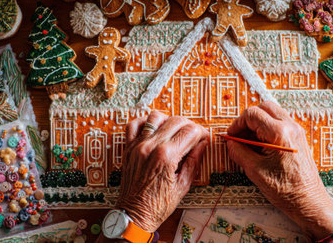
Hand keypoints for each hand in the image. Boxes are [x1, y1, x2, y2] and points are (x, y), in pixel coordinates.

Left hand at [116, 111, 208, 231]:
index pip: (190, 131)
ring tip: (175, 131)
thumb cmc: (157, 205)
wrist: (133, 215)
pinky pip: (134, 124)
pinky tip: (155, 129)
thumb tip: (202, 144)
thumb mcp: (183, 185)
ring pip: (156, 116)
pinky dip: (145, 122)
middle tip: (194, 135)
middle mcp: (150, 147)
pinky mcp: (128, 148)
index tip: (204, 138)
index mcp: (166, 156)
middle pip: (176, 120)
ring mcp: (137, 146)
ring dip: (169, 120)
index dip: (201, 132)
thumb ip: (194, 160)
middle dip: (189, 125)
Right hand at [227, 102, 332, 239]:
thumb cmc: (286, 190)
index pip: (252, 114)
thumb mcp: (255, 171)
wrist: (307, 201)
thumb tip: (231, 143)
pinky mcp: (298, 137)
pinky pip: (280, 122)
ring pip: (273, 113)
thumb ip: (239, 152)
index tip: (231, 135)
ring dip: (258, 122)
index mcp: (280, 134)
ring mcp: (297, 131)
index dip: (237, 124)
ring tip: (248, 141)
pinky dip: (267, 128)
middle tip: (239, 135)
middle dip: (248, 119)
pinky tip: (260, 145)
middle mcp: (291, 127)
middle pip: (264, 107)